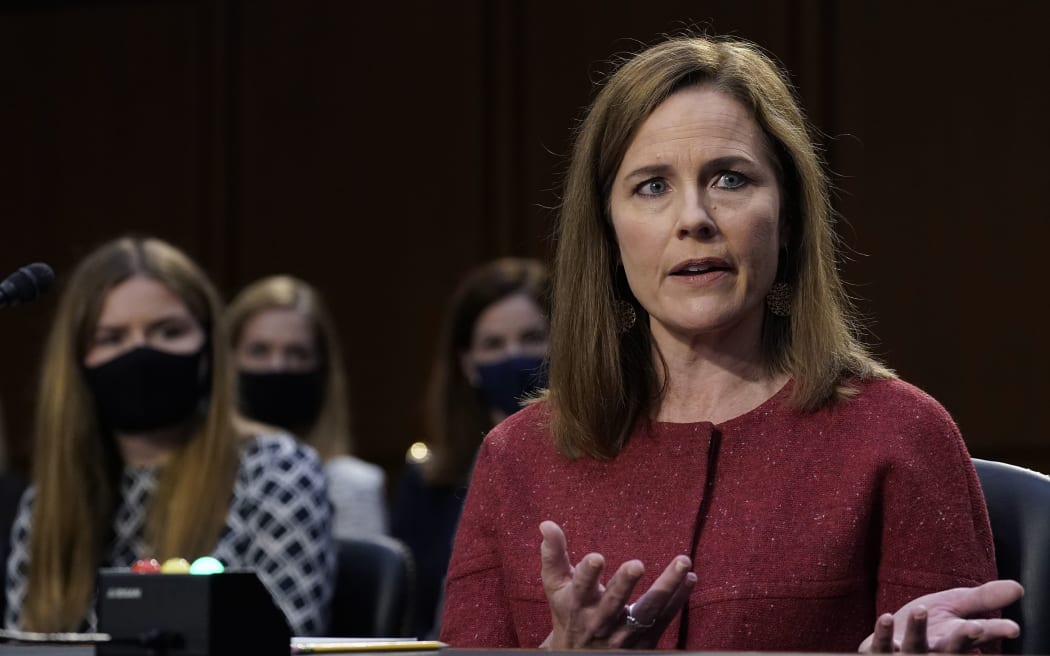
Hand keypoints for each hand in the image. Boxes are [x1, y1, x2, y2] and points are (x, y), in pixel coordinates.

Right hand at [538, 520, 695, 648]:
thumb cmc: (569, 613)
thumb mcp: (556, 587)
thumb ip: (554, 555)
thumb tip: (547, 523)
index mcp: (577, 604)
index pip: (581, 588)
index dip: (587, 574)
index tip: (596, 557)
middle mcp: (601, 621)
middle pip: (614, 603)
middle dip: (624, 584)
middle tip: (636, 565)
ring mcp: (625, 634)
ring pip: (648, 611)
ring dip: (667, 587)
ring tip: (683, 563)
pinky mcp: (645, 640)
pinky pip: (665, 618)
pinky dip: (679, 599)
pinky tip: (690, 578)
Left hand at [858, 580, 1022, 652]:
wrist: (891, 644)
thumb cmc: (927, 627)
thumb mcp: (954, 607)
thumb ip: (981, 599)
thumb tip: (1018, 588)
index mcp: (955, 641)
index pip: (978, 636)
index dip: (995, 632)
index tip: (1012, 628)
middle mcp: (935, 652)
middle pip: (953, 649)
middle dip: (964, 639)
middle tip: (977, 627)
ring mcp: (909, 655)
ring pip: (916, 648)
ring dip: (918, 630)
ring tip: (922, 609)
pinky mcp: (883, 653)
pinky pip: (883, 646)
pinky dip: (884, 633)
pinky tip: (887, 618)